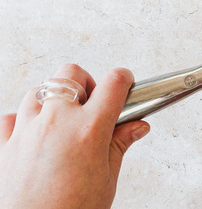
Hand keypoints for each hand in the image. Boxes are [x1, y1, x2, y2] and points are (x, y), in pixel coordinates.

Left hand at [0, 64, 149, 208]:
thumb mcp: (107, 180)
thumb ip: (120, 145)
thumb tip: (137, 126)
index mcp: (89, 129)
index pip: (114, 83)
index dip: (124, 81)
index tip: (125, 86)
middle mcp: (56, 122)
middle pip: (70, 73)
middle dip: (84, 82)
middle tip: (92, 104)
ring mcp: (26, 131)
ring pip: (37, 90)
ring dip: (53, 101)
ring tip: (63, 123)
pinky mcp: (4, 145)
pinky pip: (10, 117)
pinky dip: (22, 121)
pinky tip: (34, 137)